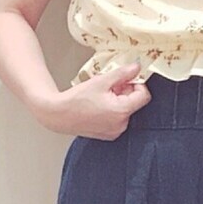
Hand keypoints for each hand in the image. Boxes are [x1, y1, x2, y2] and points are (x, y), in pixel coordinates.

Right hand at [32, 61, 151, 138]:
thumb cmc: (76, 100)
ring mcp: (115, 131)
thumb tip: (137, 68)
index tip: (128, 78)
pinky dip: (113, 110)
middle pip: (134, 103)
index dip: (138, 84)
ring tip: (102, 94)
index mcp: (121, 111)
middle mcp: (121, 125)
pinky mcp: (108, 134)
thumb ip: (122, 74)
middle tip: (111, 84)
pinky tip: (100, 104)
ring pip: (126, 110)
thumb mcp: (101, 81)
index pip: (144, 96)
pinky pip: (118, 119)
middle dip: (126, 91)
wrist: (58, 115)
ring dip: (119, 100)